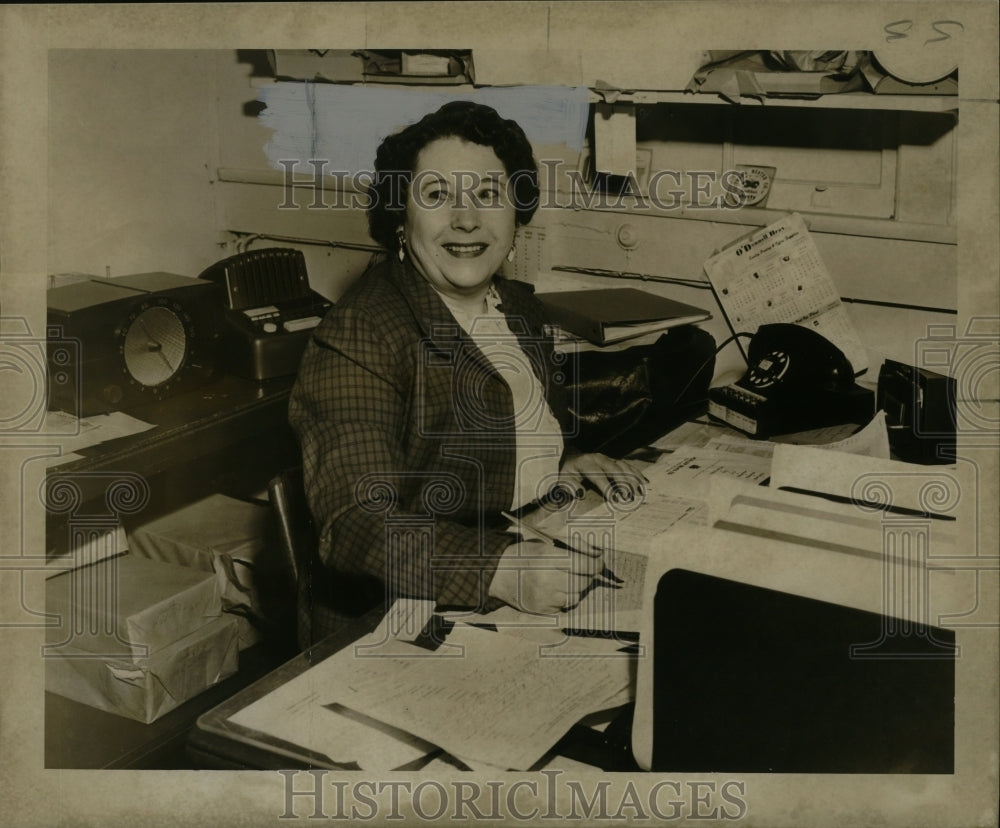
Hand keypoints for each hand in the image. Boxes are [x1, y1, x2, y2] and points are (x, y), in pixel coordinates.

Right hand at [488, 540, 602, 614]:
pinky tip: (555, 590)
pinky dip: (564, 599)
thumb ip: (574, 547)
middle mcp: (546, 579)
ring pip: (575, 597)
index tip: (599, 562)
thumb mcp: (546, 543)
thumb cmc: (525, 554)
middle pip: (582, 583)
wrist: (498, 574)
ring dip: (576, 589)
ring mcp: (544, 598)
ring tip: (565, 579)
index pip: (584, 565)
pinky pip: (564, 607)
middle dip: (588, 576)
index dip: (597, 564)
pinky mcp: (542, 611)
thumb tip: (598, 554)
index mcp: (547, 557)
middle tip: (584, 570)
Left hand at [559, 451, 647, 503]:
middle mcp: (598, 459)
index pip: (598, 476)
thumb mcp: (562, 480)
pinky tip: (645, 482)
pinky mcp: (613, 460)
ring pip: (623, 466)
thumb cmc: (566, 473)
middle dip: (623, 482)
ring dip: (633, 478)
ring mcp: (607, 458)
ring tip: (641, 490)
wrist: (568, 457)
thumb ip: (569, 486)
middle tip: (631, 496)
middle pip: (614, 469)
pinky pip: (627, 465)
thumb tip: (580, 493)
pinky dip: (636, 473)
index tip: (615, 499)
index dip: (606, 487)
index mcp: (585, 464)